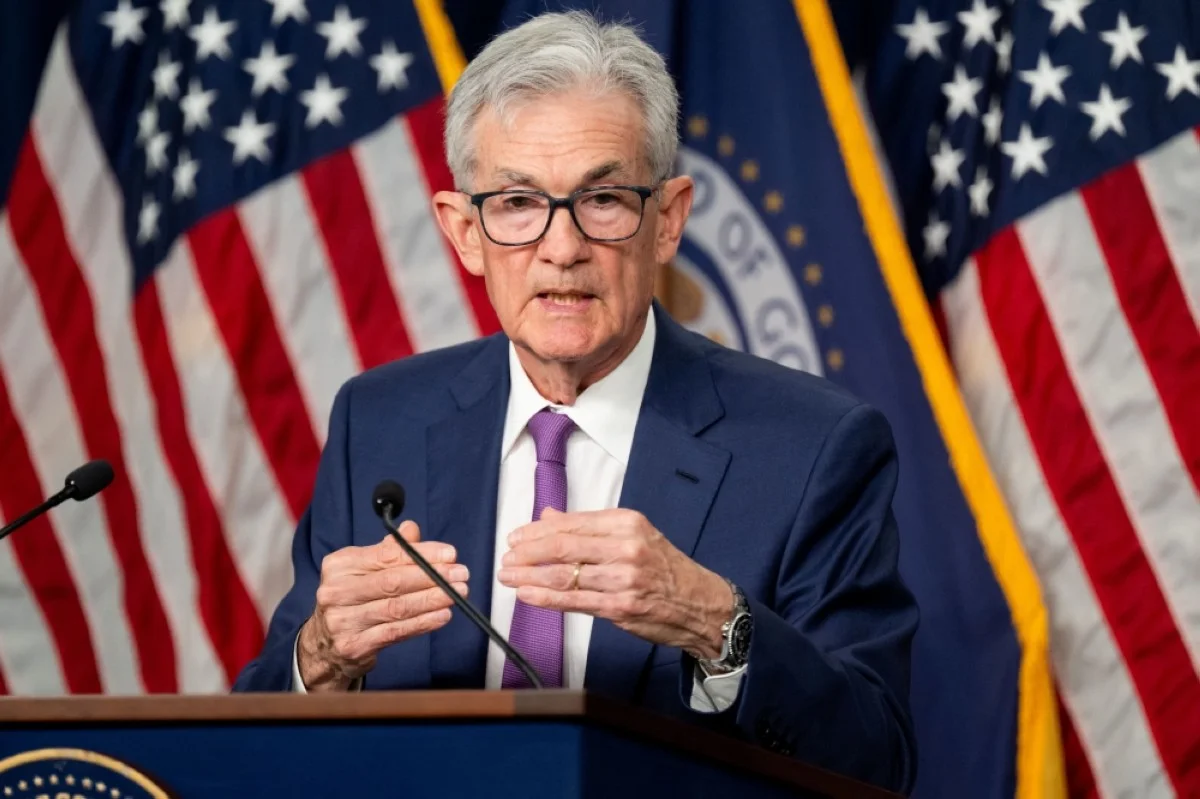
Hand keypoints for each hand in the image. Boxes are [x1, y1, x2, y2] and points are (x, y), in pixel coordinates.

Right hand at [297, 522, 467, 691]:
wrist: (325, 645)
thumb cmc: (352, 600)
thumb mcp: (363, 570)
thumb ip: (388, 551)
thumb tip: (411, 529)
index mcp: (340, 565)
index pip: (387, 555)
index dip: (422, 554)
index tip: (450, 554)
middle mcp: (336, 591)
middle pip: (393, 581)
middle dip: (433, 576)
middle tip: (460, 574)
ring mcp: (343, 621)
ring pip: (397, 607)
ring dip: (432, 600)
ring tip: (457, 594)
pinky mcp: (354, 646)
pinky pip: (396, 632)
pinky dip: (423, 623)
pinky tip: (442, 615)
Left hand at [497, 509, 732, 658]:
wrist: (700, 604)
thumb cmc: (664, 569)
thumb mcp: (634, 535)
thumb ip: (589, 528)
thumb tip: (549, 517)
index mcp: (627, 523)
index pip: (572, 524)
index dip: (537, 531)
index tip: (515, 537)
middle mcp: (626, 547)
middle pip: (563, 547)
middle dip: (527, 552)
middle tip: (506, 556)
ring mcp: (623, 579)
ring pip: (564, 575)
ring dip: (529, 575)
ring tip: (507, 575)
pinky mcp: (620, 607)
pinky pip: (574, 601)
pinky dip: (545, 597)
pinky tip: (526, 594)